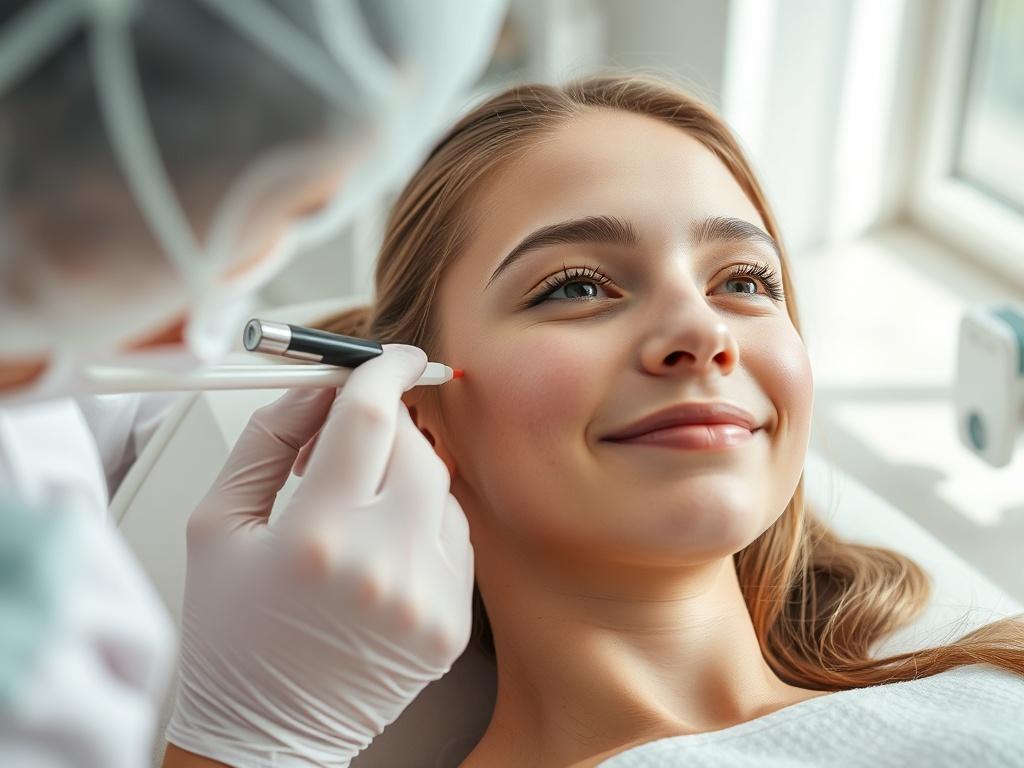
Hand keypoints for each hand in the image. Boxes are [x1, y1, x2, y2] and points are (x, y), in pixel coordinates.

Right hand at [165, 345, 473, 767]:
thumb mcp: (216, 524)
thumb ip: (265, 440)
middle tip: (355, 432)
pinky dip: (424, 519)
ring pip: (440, 489)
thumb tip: (317, 388)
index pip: (369, 417)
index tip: (389, 355)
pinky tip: (384, 541)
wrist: (267, 733)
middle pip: (413, 448)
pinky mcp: (452, 625)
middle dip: (387, 425)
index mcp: (313, 536)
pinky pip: (455, 536)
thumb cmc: (230, 634)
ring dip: (405, 474)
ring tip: (357, 503)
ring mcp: (426, 599)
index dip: (381, 370)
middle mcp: (381, 566)